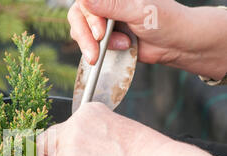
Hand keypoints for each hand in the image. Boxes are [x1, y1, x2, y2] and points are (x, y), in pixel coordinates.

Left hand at [37, 102, 212, 155]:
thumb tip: (77, 142)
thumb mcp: (112, 124)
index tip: (61, 150)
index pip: (57, 128)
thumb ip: (89, 129)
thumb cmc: (139, 149)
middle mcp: (71, 128)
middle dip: (48, 155)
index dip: (58, 142)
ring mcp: (67, 150)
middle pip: (43, 143)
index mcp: (84, 113)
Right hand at [68, 0, 226, 79]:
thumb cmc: (165, 20)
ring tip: (121, 45)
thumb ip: (112, 5)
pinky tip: (120, 48)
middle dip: (86, 36)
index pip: (86, 0)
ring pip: (81, 30)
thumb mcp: (138, 10)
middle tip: (96, 52)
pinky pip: (89, 43)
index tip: (99, 33)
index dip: (89, 16)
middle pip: (79, 15)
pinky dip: (100, 49)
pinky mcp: (104, 37)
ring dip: (95, 44)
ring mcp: (103, 20)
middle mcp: (106, 3)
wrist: (176, 44)